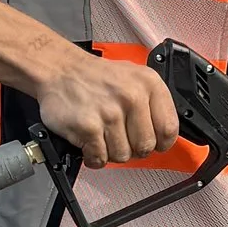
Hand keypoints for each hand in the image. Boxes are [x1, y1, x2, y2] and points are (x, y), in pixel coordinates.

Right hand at [32, 53, 180, 164]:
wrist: (58, 69)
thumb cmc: (94, 77)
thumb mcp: (134, 78)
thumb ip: (153, 103)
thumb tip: (165, 134)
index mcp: (149, 84)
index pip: (169, 129)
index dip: (160, 142)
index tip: (152, 143)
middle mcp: (132, 97)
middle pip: (145, 147)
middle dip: (132, 149)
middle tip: (120, 138)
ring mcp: (110, 113)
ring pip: (122, 156)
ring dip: (110, 153)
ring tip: (102, 136)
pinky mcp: (88, 127)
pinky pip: (99, 158)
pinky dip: (93, 157)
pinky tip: (90, 144)